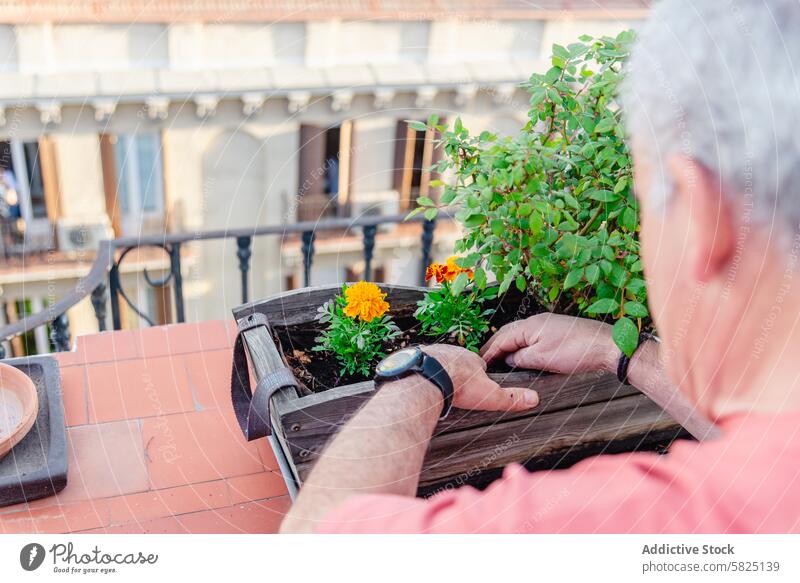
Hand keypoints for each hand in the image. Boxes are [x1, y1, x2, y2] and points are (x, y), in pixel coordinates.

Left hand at [422, 344, 538, 411]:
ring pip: (439, 361)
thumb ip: (510, 398)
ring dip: (439, 371)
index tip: (475, 386)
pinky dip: (422, 371)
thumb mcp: (490, 395)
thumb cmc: (459, 385)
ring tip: (438, 385)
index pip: (479, 364)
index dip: (478, 375)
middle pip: (458, 362)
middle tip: (456, 388)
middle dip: (458, 372)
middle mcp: (452, 351)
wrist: (428, 377)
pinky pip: (421, 363)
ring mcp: (433, 352)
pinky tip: (421, 382)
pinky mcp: (416, 357)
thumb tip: (534, 399)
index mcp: (471, 358)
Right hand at [480, 313, 617, 374]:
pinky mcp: (558, 331)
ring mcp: (548, 325)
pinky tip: (523, 355)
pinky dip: (522, 346)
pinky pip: (532, 337)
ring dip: (509, 346)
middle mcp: (537, 321)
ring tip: (500, 359)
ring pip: (521, 335)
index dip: (489, 352)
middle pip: (509, 333)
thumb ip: (520, 359)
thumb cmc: (576, 351)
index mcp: (529, 325)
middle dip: (496, 346)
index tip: (479, 363)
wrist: (607, 345)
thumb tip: (509, 360)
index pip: (501, 338)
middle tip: (485, 360)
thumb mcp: (542, 359)